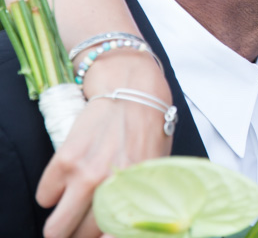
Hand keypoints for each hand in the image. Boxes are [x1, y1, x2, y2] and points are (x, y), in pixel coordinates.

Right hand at [36, 53, 172, 237]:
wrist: (133, 91)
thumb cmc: (149, 127)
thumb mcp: (157, 166)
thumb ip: (142, 196)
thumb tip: (132, 222)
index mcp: (137, 192)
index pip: (112, 236)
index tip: (100, 235)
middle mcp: (110, 189)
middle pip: (79, 237)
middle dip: (78, 234)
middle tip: (80, 226)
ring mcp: (85, 176)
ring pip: (55, 227)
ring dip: (59, 224)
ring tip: (67, 214)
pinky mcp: (65, 161)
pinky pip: (44, 197)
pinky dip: (50, 195)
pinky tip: (64, 183)